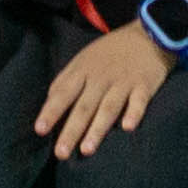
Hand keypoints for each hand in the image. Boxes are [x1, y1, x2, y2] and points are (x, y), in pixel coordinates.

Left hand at [37, 20, 179, 157]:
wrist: (148, 34)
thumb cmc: (110, 52)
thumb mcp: (84, 59)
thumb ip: (66, 80)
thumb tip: (49, 102)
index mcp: (84, 70)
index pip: (64, 93)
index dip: (52, 111)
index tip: (40, 130)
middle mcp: (101, 78)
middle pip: (84, 106)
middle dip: (72, 130)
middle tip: (61, 153)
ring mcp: (123, 82)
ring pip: (108, 108)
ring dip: (97, 129)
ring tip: (87, 150)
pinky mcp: (144, 85)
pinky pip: (139, 101)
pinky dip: (134, 113)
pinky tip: (128, 128)